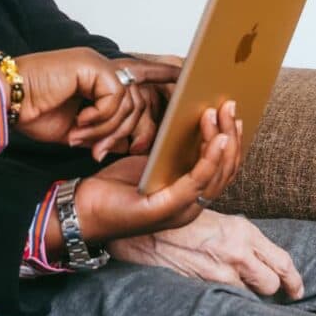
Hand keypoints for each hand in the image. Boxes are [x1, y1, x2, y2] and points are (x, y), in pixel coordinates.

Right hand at [13, 48, 179, 157]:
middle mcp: (100, 66)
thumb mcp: (78, 127)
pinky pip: (115, 97)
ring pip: (129, 102)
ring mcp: (97, 63)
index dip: (162, 73)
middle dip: (129, 130)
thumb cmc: (32, 112)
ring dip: (107, 128)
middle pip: (140, 98)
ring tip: (83, 138)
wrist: (6, 100)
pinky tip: (79, 124)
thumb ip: (104, 127)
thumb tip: (129, 141)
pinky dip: (99, 118)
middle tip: (103, 150)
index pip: (139, 73)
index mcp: (96, 76)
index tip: (185, 74)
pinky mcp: (92, 65)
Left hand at [75, 100, 242, 240]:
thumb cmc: (114, 186)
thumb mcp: (147, 163)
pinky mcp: (168, 210)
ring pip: (217, 175)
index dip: (231, 140)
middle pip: (226, 170)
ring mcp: (183, 210)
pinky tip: (216, 139)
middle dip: (231, 135)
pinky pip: (197, 182)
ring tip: (221, 113)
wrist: (84, 210)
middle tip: (230, 105)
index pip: (222, 169)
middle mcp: (192, 206)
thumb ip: (169, 151)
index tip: (231, 112)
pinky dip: (210, 160)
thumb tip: (186, 119)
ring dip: (224, 142)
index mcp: (189, 195)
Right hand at [108, 209, 303, 298]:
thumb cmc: (171, 217)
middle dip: (270, 288)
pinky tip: (214, 286)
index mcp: (241, 229)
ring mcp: (222, 271)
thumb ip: (234, 234)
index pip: (282, 261)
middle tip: (262, 288)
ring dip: (246, 292)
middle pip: (273, 282)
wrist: (139, 229)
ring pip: (251, 294)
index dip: (293, 279)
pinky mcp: (206, 285)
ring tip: (232, 284)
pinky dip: (226, 296)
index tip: (294, 288)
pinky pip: (228, 299)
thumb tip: (251, 252)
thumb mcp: (209, 216)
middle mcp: (238, 250)